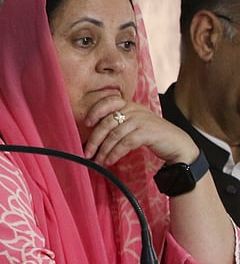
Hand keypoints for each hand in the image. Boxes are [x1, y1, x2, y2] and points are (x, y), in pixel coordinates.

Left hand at [82, 97, 198, 166]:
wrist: (178, 144)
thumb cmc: (152, 135)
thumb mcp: (135, 124)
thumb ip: (118, 124)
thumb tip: (95, 138)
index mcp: (130, 105)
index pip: (108, 101)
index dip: (95, 111)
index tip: (86, 123)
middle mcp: (134, 110)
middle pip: (107, 122)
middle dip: (94, 140)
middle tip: (87, 153)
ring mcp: (141, 120)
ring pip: (114, 135)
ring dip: (103, 150)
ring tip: (98, 161)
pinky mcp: (147, 132)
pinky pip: (124, 143)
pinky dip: (114, 153)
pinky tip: (109, 161)